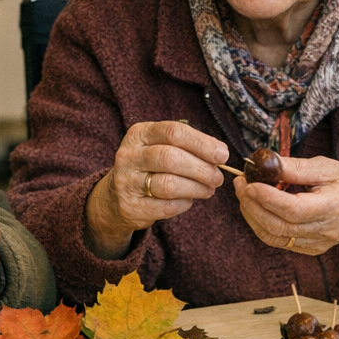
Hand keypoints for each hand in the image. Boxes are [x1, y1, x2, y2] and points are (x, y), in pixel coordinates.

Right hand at [85, 122, 229, 257]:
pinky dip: (183, 204)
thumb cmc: (150, 166)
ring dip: (196, 188)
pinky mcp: (130, 207)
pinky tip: (188, 200)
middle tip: (218, 177)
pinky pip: (165, 206)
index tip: (222, 155)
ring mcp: (126, 181)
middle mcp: (129, 155)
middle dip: (202, 169)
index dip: (202, 143)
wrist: (117, 195)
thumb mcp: (161, 146)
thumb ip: (188, 145)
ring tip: (208, 189)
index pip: (174, 132)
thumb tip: (220, 153)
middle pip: (171, 158)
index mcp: (139, 133)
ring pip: (169, 185)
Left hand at [234, 156, 338, 256]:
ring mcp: (317, 243)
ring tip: (245, 195)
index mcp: (334, 206)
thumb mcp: (327, 167)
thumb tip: (266, 163)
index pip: (294, 209)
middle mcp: (326, 230)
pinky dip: (263, 225)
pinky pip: (279, 241)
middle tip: (241, 185)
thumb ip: (296, 167)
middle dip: (253, 206)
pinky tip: (258, 208)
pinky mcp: (310, 249)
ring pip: (275, 237)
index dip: (267, 198)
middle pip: (280, 226)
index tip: (249, 183)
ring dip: (253, 216)